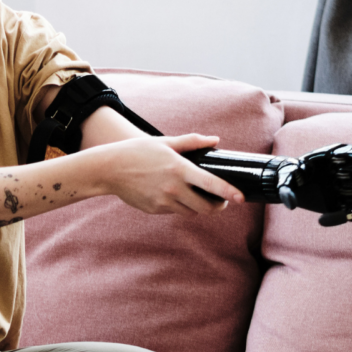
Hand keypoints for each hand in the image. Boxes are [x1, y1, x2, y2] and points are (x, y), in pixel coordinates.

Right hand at [100, 133, 244, 215]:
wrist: (109, 168)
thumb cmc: (137, 152)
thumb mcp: (165, 142)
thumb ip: (192, 142)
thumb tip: (215, 140)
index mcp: (179, 169)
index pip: (212, 184)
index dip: (230, 192)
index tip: (242, 198)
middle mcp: (174, 188)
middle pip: (206, 207)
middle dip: (218, 206)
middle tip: (222, 201)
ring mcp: (164, 201)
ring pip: (191, 212)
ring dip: (198, 207)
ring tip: (197, 196)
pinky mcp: (155, 209)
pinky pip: (174, 211)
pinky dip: (179, 206)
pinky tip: (173, 194)